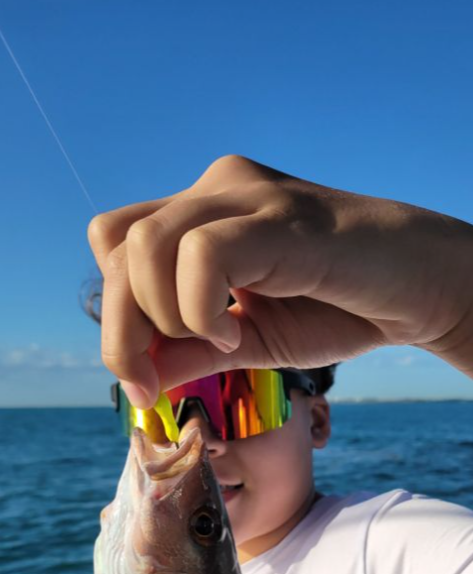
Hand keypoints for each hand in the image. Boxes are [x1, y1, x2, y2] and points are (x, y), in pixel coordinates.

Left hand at [88, 155, 472, 405]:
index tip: (146, 378)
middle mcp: (215, 190)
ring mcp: (245, 196)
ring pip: (143, 244)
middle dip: (120, 332)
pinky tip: (236, 330)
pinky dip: (200, 308)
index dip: (114, 314)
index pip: (114, 244)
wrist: (418, 292)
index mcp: (203, 213)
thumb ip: (190, 349)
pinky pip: (202, 253)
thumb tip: (137, 375)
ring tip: (221, 339)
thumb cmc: (340, 308)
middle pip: (115, 244)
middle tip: (156, 382)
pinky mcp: (279, 217)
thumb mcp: (248, 340)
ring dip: (163, 317)